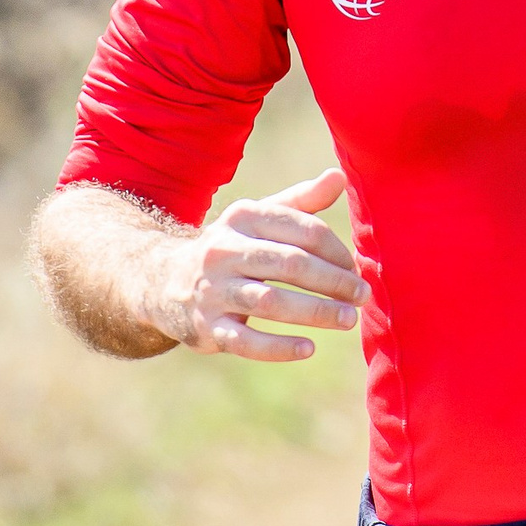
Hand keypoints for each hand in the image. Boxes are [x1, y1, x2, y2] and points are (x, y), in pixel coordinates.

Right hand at [144, 168, 366, 361]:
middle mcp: (224, 250)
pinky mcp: (207, 327)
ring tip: (349, 320)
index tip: (356, 269)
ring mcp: (213, 290)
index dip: (337, 252)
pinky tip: (309, 348)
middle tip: (363, 296)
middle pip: (290, 264)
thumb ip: (301, 201)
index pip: (303, 231)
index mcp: (243, 217)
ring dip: (316, 312)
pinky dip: (280, 347)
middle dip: (334, 282)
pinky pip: (246, 342)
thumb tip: (340, 176)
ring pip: (271, 302)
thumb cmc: (230, 247)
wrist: (163, 282)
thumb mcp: (258, 218)